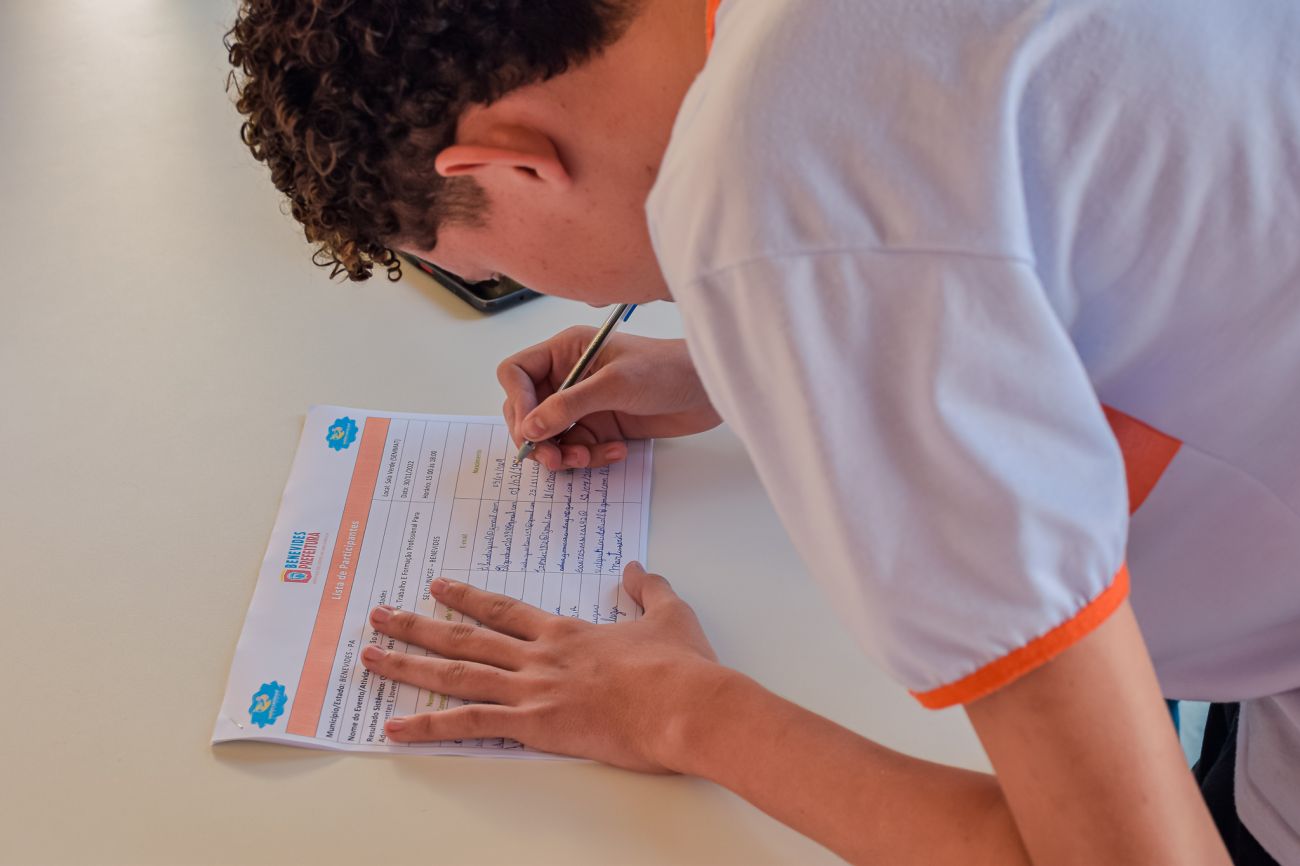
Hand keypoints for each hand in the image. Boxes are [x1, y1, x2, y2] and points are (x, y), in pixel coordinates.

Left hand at [360, 563, 725, 772]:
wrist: (687, 703)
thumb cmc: (681, 667)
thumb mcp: (670, 615)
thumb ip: (647, 590)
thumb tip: (635, 571)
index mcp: (565, 633)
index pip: (503, 611)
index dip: (467, 598)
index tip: (436, 587)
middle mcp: (539, 657)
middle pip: (465, 637)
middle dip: (417, 626)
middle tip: (380, 615)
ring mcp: (533, 690)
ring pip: (456, 674)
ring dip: (408, 664)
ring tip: (369, 657)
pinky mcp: (536, 726)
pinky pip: (470, 725)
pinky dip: (428, 727)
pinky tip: (394, 727)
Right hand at [498, 330, 720, 471]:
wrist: (708, 390)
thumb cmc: (668, 369)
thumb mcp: (615, 383)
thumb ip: (569, 405)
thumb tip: (530, 428)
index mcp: (565, 351)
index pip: (517, 373)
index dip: (518, 401)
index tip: (532, 427)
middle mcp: (568, 376)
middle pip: (526, 411)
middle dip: (537, 437)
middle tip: (554, 457)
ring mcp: (584, 404)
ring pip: (550, 437)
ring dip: (564, 453)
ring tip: (587, 458)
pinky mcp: (601, 427)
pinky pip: (579, 449)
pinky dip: (591, 457)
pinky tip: (616, 450)